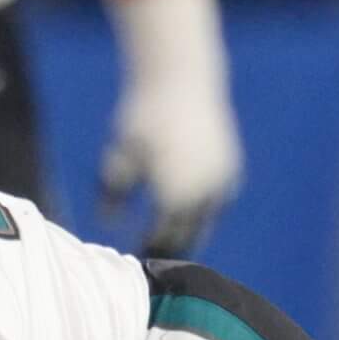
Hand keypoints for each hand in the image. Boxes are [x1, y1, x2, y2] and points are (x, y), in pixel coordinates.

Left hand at [104, 81, 241, 259]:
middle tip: (152, 260)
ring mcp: (222, 183)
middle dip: (170, 248)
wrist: (182, 79)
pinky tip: (186, 218)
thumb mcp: (120, 154)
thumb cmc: (143, 117)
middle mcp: (204, 193)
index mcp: (175, 194)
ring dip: (188, 235)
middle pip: (187, 237)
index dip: (148, 249)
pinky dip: (202, 214)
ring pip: (205, 223)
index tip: (134, 260)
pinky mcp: (231, 172)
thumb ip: (113, 192)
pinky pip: (216, 205)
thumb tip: (107, 224)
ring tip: (169, 243)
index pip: (162, 238)